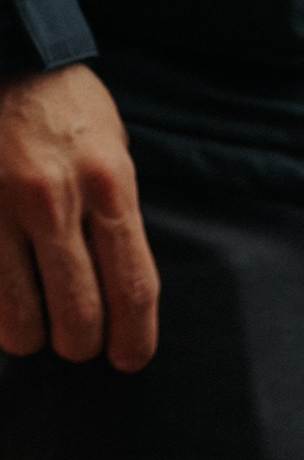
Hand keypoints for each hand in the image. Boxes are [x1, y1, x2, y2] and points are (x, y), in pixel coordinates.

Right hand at [0, 65, 158, 370]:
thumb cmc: (59, 100)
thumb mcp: (110, 145)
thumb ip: (116, 211)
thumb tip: (120, 284)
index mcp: (107, 182)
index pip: (133, 288)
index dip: (135, 340)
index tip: (128, 359)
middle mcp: (54, 197)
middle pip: (79, 316)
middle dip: (80, 344)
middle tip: (76, 341)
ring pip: (20, 317)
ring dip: (31, 337)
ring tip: (34, 329)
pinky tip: (5, 302)